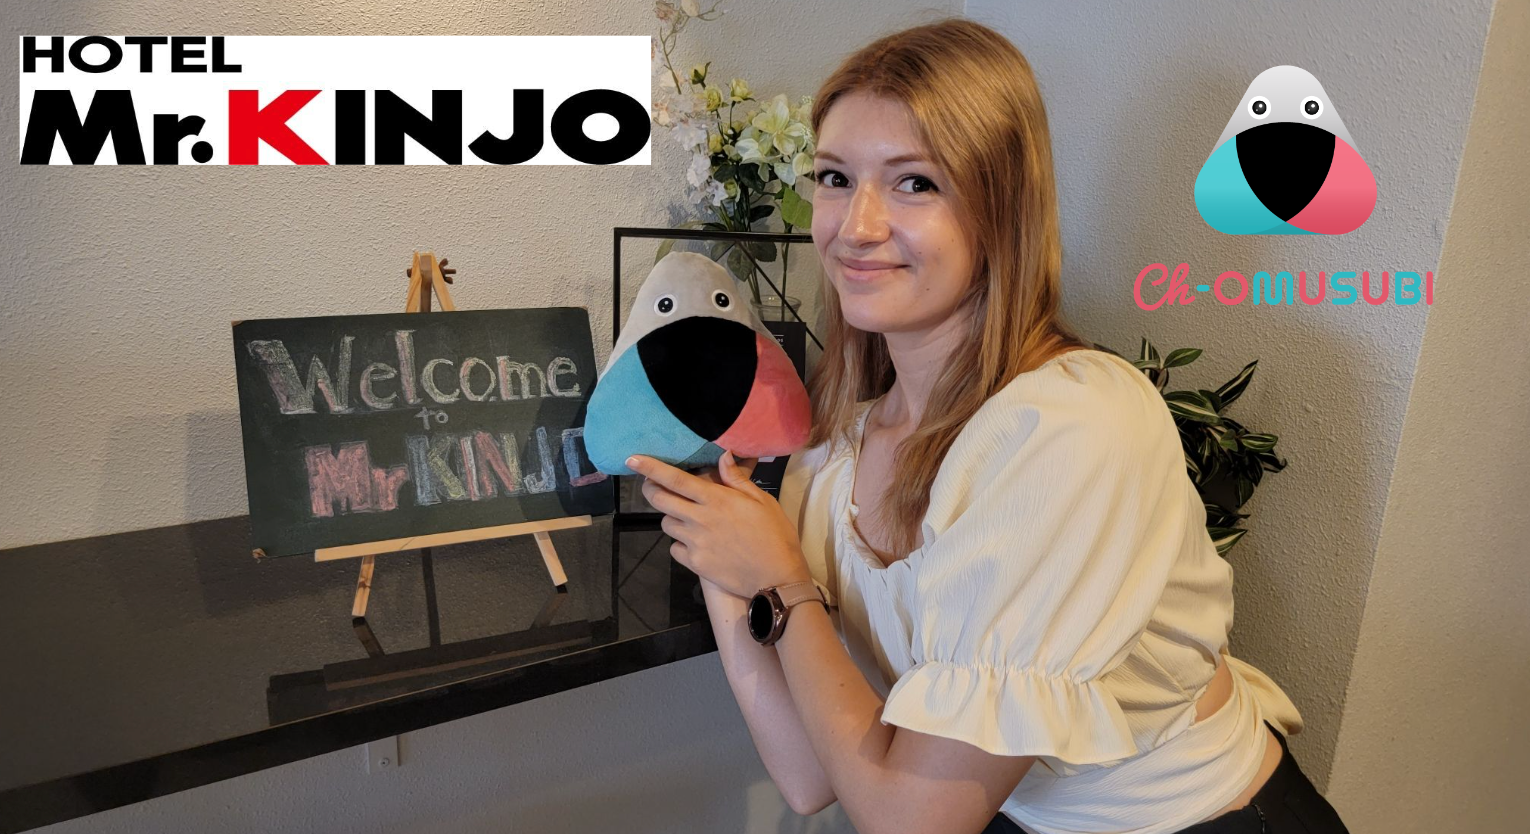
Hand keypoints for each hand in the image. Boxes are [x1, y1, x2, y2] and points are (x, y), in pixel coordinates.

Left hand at [629, 451, 811, 599]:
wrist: (777, 578)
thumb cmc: (775, 535)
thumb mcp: (762, 501)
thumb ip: (737, 479)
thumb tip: (723, 456)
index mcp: (716, 500)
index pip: (675, 479)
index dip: (651, 468)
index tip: (632, 459)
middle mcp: (700, 519)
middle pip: (660, 500)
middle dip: (651, 490)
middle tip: (655, 486)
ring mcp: (695, 543)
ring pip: (665, 524)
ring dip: (671, 517)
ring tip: (687, 518)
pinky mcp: (695, 564)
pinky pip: (675, 548)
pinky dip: (679, 543)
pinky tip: (695, 543)